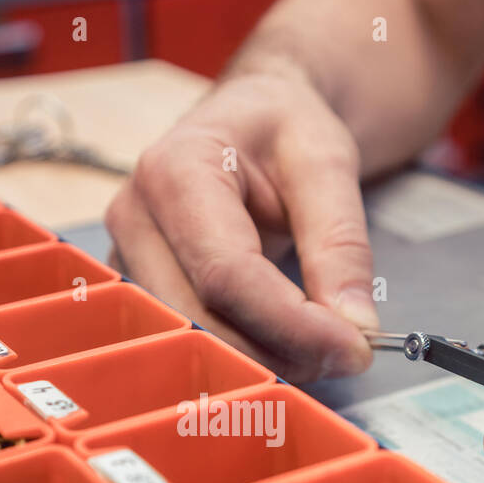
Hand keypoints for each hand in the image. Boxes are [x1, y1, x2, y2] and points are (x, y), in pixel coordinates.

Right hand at [105, 68, 378, 382]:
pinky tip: (288, 348)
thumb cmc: (281, 129)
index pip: (228, 273)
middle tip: (349, 354)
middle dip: (283, 350)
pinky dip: (246, 356)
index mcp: (174, 169)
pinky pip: (189, 341)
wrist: (248, 121)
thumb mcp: (327, 163)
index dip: (293, 324)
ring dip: (265, 361)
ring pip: (194, 341)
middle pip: (203, 318)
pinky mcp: (137, 291)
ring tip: (324, 348)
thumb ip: (342, 243)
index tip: (355, 349)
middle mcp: (135, 218)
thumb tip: (356, 327)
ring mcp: (127, 259)